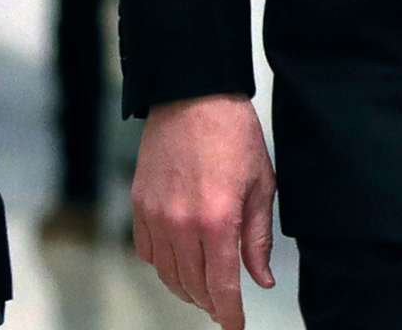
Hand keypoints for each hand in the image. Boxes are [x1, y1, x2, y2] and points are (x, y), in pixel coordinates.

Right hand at [130, 94, 276, 329]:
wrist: (193, 95)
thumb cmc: (232, 134)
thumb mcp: (261, 185)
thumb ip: (258, 238)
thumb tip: (259, 278)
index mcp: (216, 220)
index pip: (220, 285)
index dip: (229, 312)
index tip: (234, 325)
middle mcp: (181, 223)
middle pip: (192, 285)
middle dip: (210, 302)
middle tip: (224, 306)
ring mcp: (155, 215)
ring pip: (168, 273)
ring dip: (186, 288)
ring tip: (203, 290)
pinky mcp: (140, 205)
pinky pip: (147, 252)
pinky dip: (163, 265)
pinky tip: (178, 262)